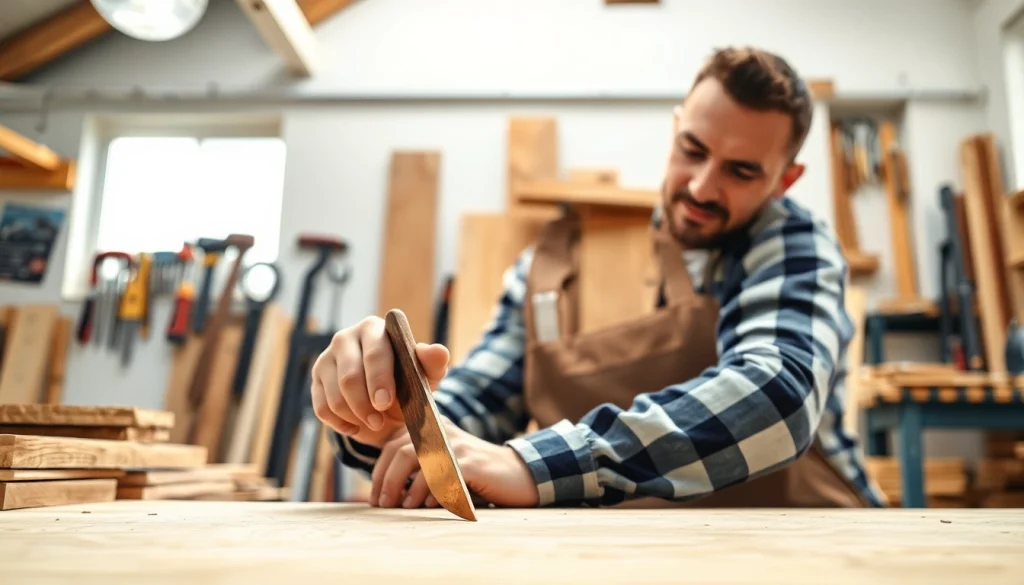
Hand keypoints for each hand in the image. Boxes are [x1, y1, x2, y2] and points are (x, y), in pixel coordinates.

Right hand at [311, 316, 450, 447]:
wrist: (387, 400)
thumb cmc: (408, 381)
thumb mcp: (426, 375)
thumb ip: (433, 363)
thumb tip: (438, 351)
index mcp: (375, 329)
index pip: (375, 353)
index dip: (379, 379)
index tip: (385, 403)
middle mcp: (346, 338)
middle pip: (350, 376)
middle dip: (365, 404)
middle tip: (379, 422)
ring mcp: (327, 357)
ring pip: (334, 395)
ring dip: (355, 416)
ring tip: (374, 423)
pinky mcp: (315, 378)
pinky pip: (322, 407)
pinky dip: (340, 423)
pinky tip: (357, 426)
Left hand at [370, 417, 539, 508]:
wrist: (518, 475)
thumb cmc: (475, 477)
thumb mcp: (443, 467)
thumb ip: (417, 471)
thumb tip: (382, 495)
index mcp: (432, 429)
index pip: (393, 444)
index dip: (379, 471)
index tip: (376, 497)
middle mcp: (441, 432)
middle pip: (399, 451)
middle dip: (385, 480)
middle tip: (382, 504)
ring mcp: (456, 445)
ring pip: (414, 459)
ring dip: (403, 487)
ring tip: (402, 507)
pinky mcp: (469, 463)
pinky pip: (439, 475)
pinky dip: (429, 492)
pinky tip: (427, 505)